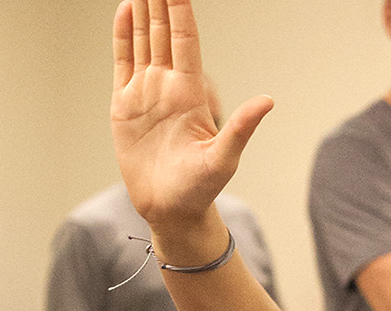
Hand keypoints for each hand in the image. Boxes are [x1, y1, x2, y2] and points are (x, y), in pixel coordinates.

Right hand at [110, 0, 272, 230]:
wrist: (170, 209)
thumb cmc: (201, 189)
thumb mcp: (223, 159)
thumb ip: (241, 128)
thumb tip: (267, 101)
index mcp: (191, 93)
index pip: (185, 40)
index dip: (181, 10)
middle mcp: (168, 86)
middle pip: (163, 31)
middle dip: (160, 0)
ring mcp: (146, 92)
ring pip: (144, 40)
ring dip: (143, 10)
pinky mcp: (125, 105)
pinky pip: (123, 62)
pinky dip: (123, 35)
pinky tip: (125, 10)